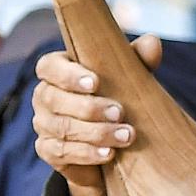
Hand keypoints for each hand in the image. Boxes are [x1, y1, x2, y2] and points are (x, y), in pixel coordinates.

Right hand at [33, 36, 162, 195]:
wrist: (112, 146)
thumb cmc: (116, 99)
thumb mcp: (128, 79)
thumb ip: (138, 59)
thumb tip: (153, 42)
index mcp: (57, 71)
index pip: (49, 67)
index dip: (68, 75)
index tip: (95, 83)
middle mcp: (44, 96)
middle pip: (54, 99)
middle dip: (89, 107)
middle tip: (120, 113)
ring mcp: (43, 124)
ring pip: (62, 127)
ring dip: (95, 132)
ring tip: (125, 136)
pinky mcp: (48, 150)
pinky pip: (62, 152)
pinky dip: (87, 153)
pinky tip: (109, 154)